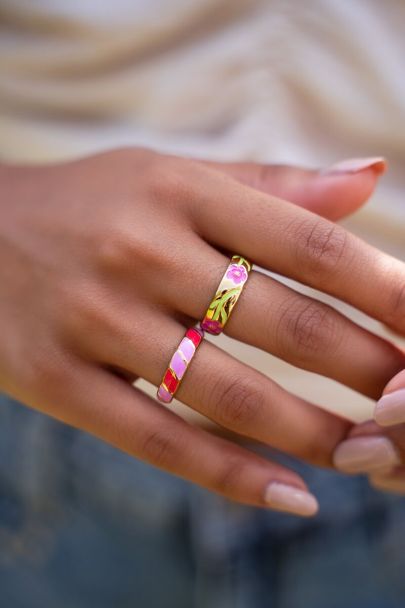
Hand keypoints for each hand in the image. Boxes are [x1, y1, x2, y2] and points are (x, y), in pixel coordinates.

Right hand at [1, 148, 403, 515]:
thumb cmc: (92, 204)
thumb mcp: (174, 175)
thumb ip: (271, 184)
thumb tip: (371, 176)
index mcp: (180, 190)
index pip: (306, 242)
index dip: (381, 286)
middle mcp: (141, 252)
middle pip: (282, 321)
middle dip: (364, 367)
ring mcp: (97, 320)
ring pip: (228, 392)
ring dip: (312, 431)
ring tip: (367, 454)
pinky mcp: (60, 381)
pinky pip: (159, 439)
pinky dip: (231, 474)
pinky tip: (292, 494)